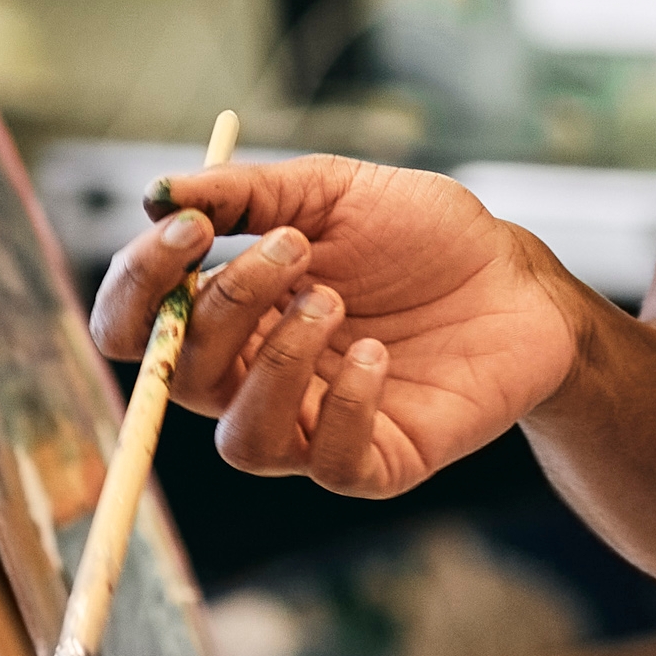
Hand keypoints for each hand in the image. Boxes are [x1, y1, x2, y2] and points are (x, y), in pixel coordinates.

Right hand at [84, 154, 588, 500]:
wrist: (519, 280)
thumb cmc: (422, 237)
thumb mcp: (332, 192)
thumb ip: (245, 193)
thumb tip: (158, 193)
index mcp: (232, 317)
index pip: (136, 327)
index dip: (139, 285)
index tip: (189, 226)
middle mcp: (257, 381)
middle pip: (178, 379)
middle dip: (223, 306)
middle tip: (290, 249)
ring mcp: (313, 428)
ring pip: (242, 441)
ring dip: (277, 364)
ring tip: (334, 302)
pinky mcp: (375, 463)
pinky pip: (329, 463)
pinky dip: (345, 403)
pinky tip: (378, 352)